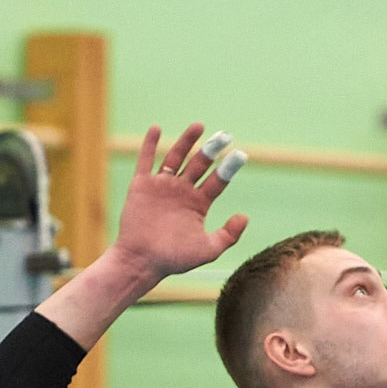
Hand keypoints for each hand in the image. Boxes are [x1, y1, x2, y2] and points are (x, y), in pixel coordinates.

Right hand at [109, 123, 249, 279]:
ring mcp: (162, 187)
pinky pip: (146, 161)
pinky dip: (150, 144)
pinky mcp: (142, 186)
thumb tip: (245, 216)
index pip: (218, 181)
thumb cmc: (174, 259)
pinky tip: (156, 129)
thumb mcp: (208, 250)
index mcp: (199, 204)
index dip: (229, 167)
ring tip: (199, 126)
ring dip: (186, 141)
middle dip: (211, 149)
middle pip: (199, 164)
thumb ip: (229, 235)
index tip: (241, 154)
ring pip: (176, 157)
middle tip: (224, 135)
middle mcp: (182, 191)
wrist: (141, 261)